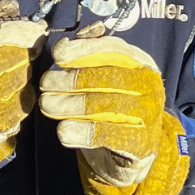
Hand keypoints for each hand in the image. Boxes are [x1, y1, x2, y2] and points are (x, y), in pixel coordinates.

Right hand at [0, 0, 47, 167]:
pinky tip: (8, 93)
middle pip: (17, 57)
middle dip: (23, 51)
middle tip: (16, 52)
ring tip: (6, 74)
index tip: (37, 26)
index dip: (22, 28)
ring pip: (24, 78)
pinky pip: (26, 102)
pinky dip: (23, 94)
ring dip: (23, 73)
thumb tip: (14, 6)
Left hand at [39, 32, 188, 194]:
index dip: (84, 50)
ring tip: (47, 106)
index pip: (114, 49)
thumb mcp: (103, 75)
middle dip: (71, 79)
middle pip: (107, 78)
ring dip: (70, 105)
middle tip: (44, 84)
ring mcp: (149, 115)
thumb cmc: (113, 105)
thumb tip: (66, 43)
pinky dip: (82, 132)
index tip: (58, 55)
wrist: (133, 151)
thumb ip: (87, 54)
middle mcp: (149, 86)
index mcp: (141, 62)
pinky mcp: (142, 143)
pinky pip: (108, 135)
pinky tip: (63, 131)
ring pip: (105, 106)